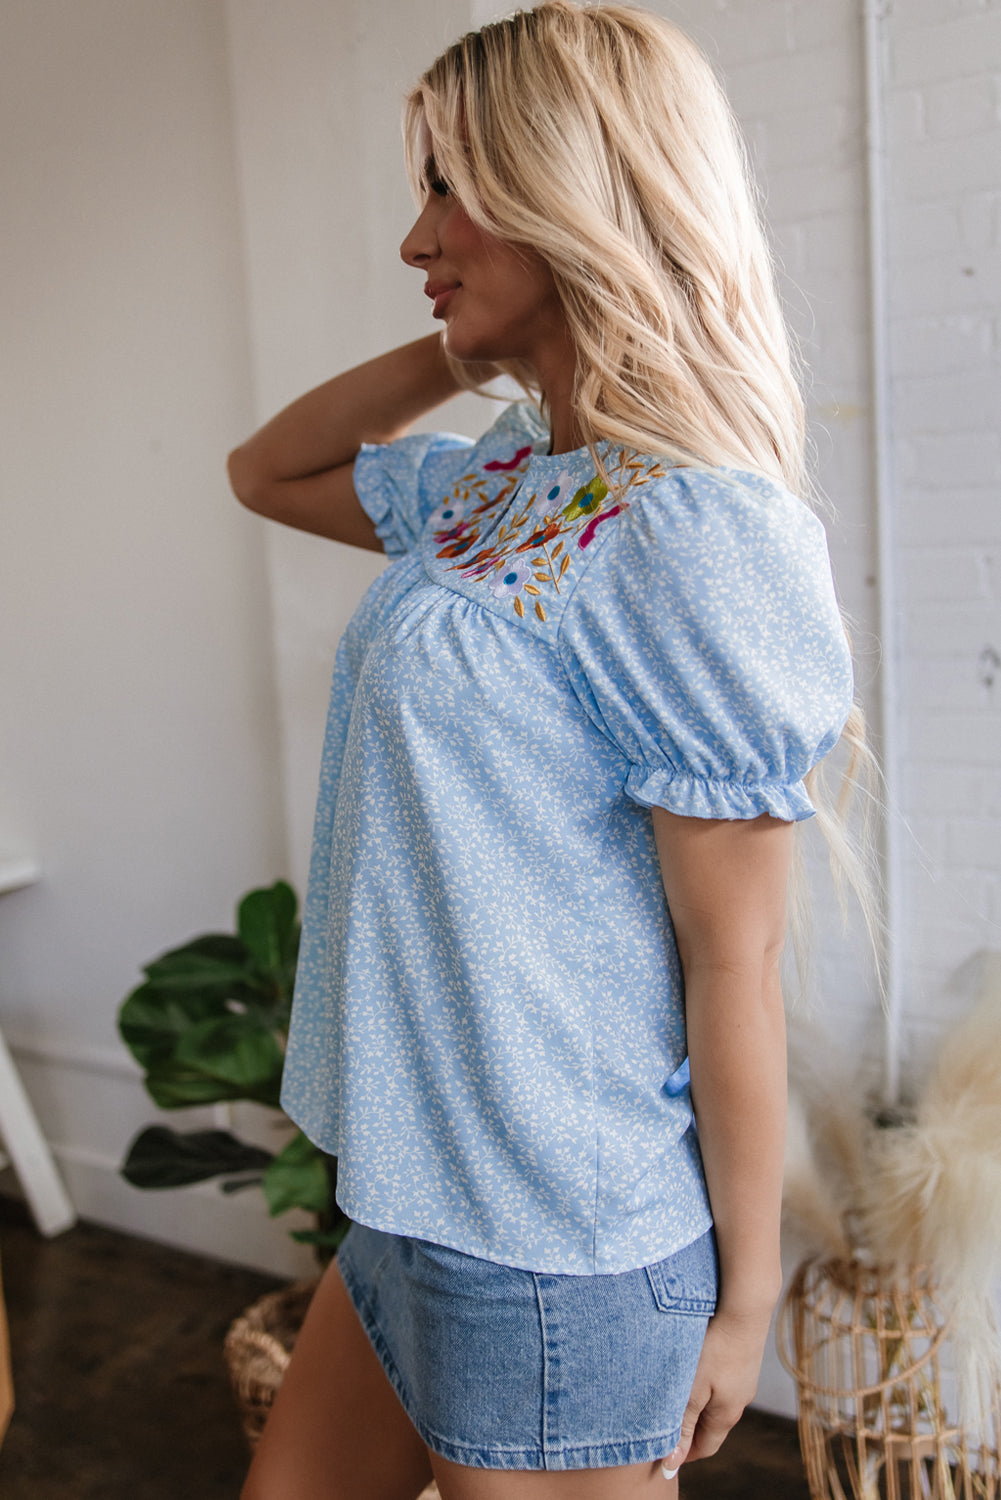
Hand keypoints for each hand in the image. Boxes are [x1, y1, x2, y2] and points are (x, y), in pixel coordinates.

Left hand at [663, 1305, 772, 1473]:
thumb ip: (682, 1425)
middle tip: (664, 1426)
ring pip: (717, 1404)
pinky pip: (723, 1384)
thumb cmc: (716, 1349)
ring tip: (676, 1397)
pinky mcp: (744, 1363)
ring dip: (697, 1407)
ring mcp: (744, 1381)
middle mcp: (740, 1402)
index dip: (685, 1454)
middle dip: (690, 1432)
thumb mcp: (693, 1390)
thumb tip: (672, 1464)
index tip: (665, 1454)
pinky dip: (707, 1387)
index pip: (706, 1447)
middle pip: (712, 1428)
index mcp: (727, 1415)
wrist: (746, 1310)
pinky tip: (696, 1371)